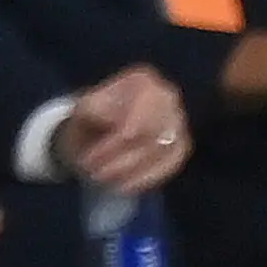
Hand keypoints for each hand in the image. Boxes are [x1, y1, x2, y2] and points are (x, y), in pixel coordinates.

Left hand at [54, 66, 190, 193]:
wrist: (100, 125)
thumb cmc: (91, 116)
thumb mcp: (83, 109)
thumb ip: (97, 112)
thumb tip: (118, 128)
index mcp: (142, 79)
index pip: (132, 122)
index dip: (109, 147)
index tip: (86, 161)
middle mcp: (167, 96)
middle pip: (149, 139)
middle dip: (120, 161)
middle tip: (96, 175)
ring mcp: (179, 121)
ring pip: (160, 153)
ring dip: (130, 171)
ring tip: (105, 180)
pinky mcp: (183, 145)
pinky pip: (170, 165)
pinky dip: (146, 178)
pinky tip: (124, 186)